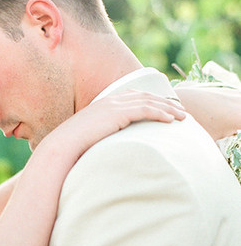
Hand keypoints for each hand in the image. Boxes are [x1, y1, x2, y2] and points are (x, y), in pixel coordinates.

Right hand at [45, 90, 186, 161]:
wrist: (62, 146)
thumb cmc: (72, 147)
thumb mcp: (89, 138)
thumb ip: (101, 137)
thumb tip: (108, 149)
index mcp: (105, 104)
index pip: (134, 96)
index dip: (152, 100)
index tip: (165, 107)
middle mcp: (111, 100)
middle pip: (146, 96)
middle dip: (165, 102)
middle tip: (181, 110)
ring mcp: (114, 105)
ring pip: (149, 102)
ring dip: (168, 108)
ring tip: (183, 117)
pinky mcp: (118, 114)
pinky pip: (145, 110)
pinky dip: (160, 114)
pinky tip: (171, 120)